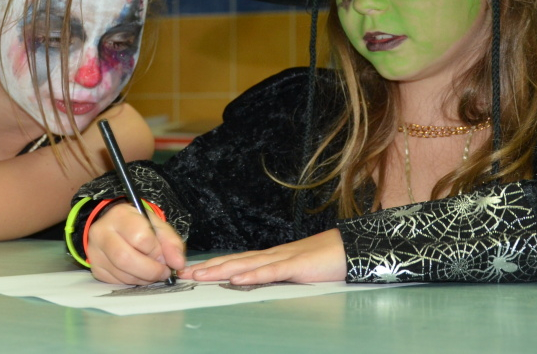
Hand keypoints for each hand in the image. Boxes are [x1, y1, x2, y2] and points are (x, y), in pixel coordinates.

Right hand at [85, 203, 185, 284]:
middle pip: (126, 259)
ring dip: (144, 279)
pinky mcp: (95, 268)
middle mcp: (101, 232)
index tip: (165, 257)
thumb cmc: (138, 224)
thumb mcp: (157, 226)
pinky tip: (139, 274)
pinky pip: (117, 282)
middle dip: (150, 271)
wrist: (113, 226)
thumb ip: (171, 243)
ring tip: (153, 273)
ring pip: (121, 274)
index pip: (140, 238)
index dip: (156, 251)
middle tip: (163, 273)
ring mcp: (95, 252)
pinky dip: (133, 282)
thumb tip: (178, 264)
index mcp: (120, 215)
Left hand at [178, 229, 346, 284]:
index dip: (214, 266)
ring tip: (201, 275)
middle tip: (183, 272)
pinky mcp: (297, 266)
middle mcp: (272, 256)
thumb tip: (260, 286)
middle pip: (235, 261)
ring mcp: (284, 259)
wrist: (353, 249)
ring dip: (222, 270)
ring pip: (247, 265)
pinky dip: (253, 274)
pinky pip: (271, 271)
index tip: (193, 271)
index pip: (237, 262)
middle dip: (208, 267)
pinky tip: (237, 278)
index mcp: (272, 259)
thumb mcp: (298, 274)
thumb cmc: (327, 262)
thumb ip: (280, 278)